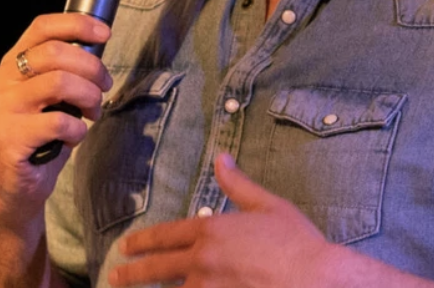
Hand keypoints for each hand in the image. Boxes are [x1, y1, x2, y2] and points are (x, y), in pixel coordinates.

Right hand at [0, 13, 112, 232]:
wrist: (16, 188)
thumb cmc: (40, 135)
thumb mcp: (49, 94)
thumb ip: (63, 67)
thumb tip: (97, 44)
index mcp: (10, 64)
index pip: (41, 27)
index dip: (77, 24)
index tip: (105, 33)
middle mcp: (1, 81)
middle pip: (55, 53)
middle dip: (91, 67)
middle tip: (104, 85)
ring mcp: (3, 110)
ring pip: (60, 82)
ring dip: (88, 96)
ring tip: (92, 111)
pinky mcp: (10, 138)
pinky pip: (59, 121)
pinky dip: (78, 129)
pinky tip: (73, 136)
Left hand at [109, 153, 338, 287]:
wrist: (317, 280)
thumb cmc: (297, 242)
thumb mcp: (268, 205)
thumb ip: (238, 184)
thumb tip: (220, 158)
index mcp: (212, 230)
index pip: (166, 235)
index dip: (143, 242)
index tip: (125, 248)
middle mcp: (202, 261)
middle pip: (157, 269)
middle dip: (133, 273)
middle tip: (116, 276)